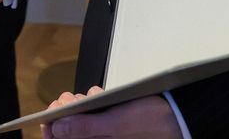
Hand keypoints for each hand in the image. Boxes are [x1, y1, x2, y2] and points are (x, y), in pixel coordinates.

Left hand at [41, 90, 181, 137]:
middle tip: (68, 99)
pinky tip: (97, 95)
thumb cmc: (151, 124)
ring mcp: (105, 133)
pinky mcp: (112, 122)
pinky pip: (93, 113)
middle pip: (68, 130)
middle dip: (64, 112)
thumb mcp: (116, 124)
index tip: (49, 114)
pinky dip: (91, 102)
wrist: (179, 118)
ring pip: (79, 119)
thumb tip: (58, 127)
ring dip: (77, 106)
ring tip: (83, 97)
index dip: (51, 128)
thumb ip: (86, 128)